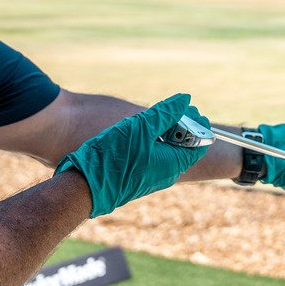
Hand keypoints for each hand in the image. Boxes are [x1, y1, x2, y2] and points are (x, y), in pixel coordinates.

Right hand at [56, 94, 209, 217]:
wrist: (86, 185)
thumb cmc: (114, 157)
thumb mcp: (141, 128)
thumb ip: (165, 113)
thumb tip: (184, 100)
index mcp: (173, 163)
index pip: (199, 144)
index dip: (198, 124)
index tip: (189, 109)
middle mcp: (167, 173)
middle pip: (184, 146)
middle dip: (182, 125)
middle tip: (172, 108)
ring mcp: (152, 175)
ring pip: (168, 150)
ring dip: (166, 132)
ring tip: (155, 117)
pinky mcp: (139, 175)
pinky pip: (154, 156)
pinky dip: (154, 141)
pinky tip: (141, 131)